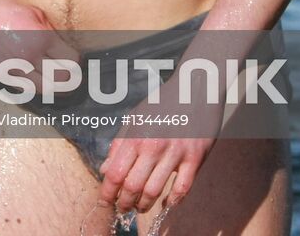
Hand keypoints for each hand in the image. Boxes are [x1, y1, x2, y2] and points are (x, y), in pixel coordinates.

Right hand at [0, 0, 79, 86]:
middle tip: (74, 76)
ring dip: (56, 89)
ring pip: (45, 90)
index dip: (78, 62)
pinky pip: (25, 89)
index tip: (77, 60)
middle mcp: (29, 55)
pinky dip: (36, 88)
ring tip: (61, 85)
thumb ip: (50, 31)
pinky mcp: (0, 75)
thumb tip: (64, 47)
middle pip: (62, 79)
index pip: (71, 60)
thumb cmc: (2, 8)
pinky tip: (39, 83)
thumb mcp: (33, 12)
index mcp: (41, 37)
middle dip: (72, 79)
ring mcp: (14, 68)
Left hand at [96, 74, 223, 213]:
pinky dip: (173, 202)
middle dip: (124, 203)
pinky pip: (182, 188)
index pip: (115, 172)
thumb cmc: (162, 105)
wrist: (194, 90)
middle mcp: (152, 145)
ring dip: (144, 206)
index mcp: (135, 136)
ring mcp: (175, 153)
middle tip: (122, 209)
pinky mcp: (195, 158)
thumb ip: (119, 144)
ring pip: (154, 191)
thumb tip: (105, 169)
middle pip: (132, 186)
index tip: (104, 202)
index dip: (107, 192)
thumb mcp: (135, 118)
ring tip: (139, 208)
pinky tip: (166, 205)